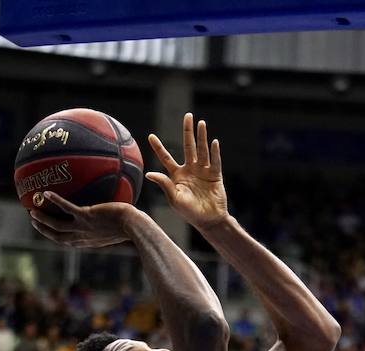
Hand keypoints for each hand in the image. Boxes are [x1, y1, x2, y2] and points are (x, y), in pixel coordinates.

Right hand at [29, 195, 133, 248]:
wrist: (133, 226)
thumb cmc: (130, 226)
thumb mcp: (117, 229)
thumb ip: (109, 225)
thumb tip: (112, 214)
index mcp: (89, 241)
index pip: (68, 242)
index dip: (56, 237)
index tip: (48, 232)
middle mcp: (83, 237)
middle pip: (58, 236)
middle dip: (44, 231)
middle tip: (33, 221)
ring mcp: (84, 227)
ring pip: (57, 226)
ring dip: (43, 220)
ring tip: (32, 212)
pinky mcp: (86, 216)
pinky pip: (67, 208)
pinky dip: (56, 201)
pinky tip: (46, 193)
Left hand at [146, 112, 227, 232]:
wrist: (209, 221)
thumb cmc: (190, 212)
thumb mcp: (174, 199)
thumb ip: (164, 184)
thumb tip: (148, 173)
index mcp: (178, 175)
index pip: (166, 158)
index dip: (158, 147)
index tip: (150, 136)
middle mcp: (190, 169)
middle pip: (188, 146)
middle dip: (188, 131)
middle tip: (187, 116)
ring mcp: (203, 171)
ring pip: (202, 150)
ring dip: (202, 137)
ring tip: (201, 123)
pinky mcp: (215, 175)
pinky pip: (215, 161)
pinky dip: (214, 152)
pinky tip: (213, 142)